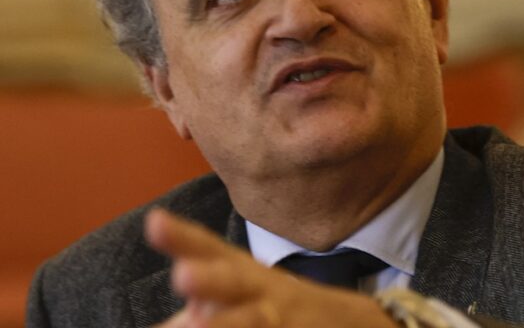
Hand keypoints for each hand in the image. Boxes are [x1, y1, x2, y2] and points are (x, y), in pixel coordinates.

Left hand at [145, 208, 399, 327]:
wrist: (354, 323)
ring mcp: (282, 319)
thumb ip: (204, 301)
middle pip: (236, 280)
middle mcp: (264, 293)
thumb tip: (173, 319)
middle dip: (209, 278)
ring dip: (225, 325)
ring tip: (192, 325)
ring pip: (254, 322)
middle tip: (181, 276)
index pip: (211, 249)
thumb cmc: (280, 307)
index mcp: (245, 274)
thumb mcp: (247, 292)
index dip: (183, 237)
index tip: (154, 221)